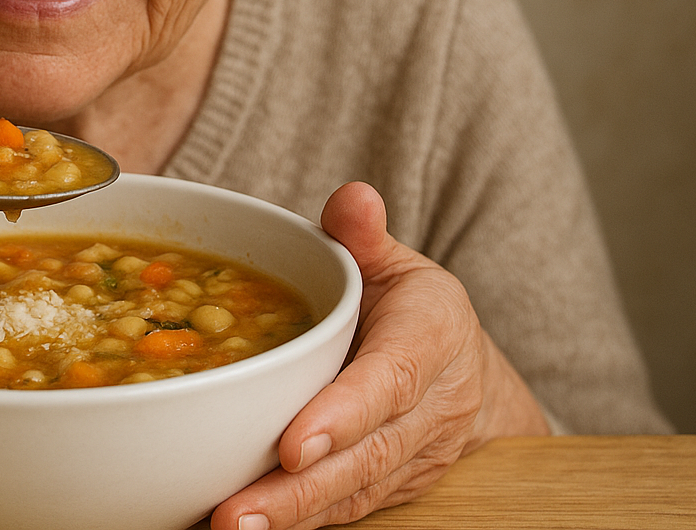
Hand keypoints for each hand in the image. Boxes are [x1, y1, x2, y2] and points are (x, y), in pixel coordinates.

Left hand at [211, 182, 549, 529]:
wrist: (465, 369)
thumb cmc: (409, 306)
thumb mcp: (394, 259)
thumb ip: (365, 234)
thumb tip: (353, 198)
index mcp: (433, 335)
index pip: (392, 381)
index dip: (344, 415)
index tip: (293, 445)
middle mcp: (433, 405)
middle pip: (369, 455)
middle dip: (301, 489)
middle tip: (235, 511)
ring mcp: (418, 454)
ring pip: (357, 492)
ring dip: (294, 516)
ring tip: (230, 526)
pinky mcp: (396, 486)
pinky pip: (350, 509)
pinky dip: (302, 522)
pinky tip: (249, 527)